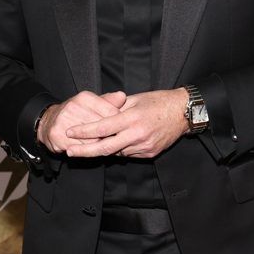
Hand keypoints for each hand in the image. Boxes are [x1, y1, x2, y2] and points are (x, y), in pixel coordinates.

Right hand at [37, 90, 126, 153]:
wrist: (49, 121)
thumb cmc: (76, 112)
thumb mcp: (92, 103)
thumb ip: (108, 101)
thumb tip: (122, 96)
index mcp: (85, 97)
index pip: (110, 112)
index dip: (119, 123)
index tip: (121, 128)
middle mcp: (73, 106)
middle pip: (102, 127)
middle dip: (110, 135)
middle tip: (114, 139)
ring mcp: (64, 121)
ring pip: (92, 140)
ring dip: (99, 144)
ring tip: (102, 144)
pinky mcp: (57, 135)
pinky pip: (79, 148)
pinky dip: (87, 151)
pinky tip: (88, 149)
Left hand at [63, 88, 188, 158]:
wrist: (183, 113)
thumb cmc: (158, 101)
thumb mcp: (135, 98)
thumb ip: (115, 107)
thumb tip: (98, 112)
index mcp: (132, 118)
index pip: (102, 127)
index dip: (84, 131)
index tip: (70, 131)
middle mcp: (137, 135)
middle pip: (105, 147)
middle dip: (85, 151)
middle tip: (70, 152)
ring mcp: (144, 146)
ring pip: (117, 152)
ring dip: (104, 149)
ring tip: (91, 145)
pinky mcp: (150, 154)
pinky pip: (129, 154)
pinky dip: (120, 149)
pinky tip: (118, 142)